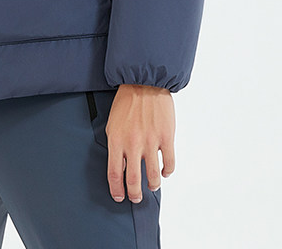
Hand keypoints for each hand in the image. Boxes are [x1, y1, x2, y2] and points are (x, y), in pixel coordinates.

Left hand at [105, 83, 174, 203]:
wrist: (144, 83)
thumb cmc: (126, 103)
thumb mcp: (112, 124)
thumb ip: (116, 145)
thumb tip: (121, 165)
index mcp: (116, 140)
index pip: (114, 173)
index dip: (116, 189)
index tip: (118, 197)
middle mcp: (133, 144)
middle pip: (133, 180)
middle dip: (134, 194)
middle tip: (135, 198)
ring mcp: (150, 142)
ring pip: (153, 176)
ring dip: (152, 185)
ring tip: (152, 186)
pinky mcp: (166, 138)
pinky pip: (169, 163)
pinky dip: (167, 172)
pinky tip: (164, 172)